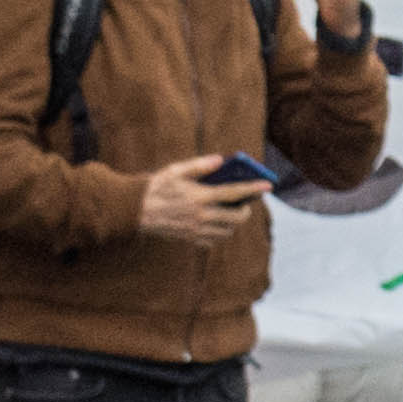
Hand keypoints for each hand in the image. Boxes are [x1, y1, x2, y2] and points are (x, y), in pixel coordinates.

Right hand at [131, 155, 268, 244]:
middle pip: (236, 217)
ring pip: (228, 231)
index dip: (253, 189)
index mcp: (199, 197)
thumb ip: (200, 165)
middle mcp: (201, 216)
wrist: (134, 211)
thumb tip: (221, 161)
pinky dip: (220, 232)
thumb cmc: (156, 187)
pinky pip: (214, 240)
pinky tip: (216, 223)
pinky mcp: (190, 239)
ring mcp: (196, 230)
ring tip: (232, 211)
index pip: (234, 193)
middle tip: (245, 203)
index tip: (269, 185)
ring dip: (234, 222)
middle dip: (246, 209)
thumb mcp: (175, 171)